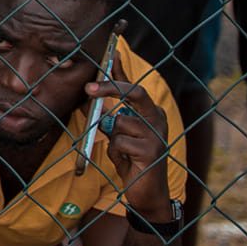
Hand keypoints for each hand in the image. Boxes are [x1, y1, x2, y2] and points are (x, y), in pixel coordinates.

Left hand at [89, 75, 172, 211]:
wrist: (146, 193)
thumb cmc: (131, 160)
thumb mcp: (117, 134)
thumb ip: (108, 116)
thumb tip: (88, 95)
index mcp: (150, 113)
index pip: (135, 86)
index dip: (122, 69)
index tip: (111, 53)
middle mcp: (158, 119)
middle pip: (135, 92)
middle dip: (111, 87)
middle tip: (89, 88)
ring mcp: (157, 134)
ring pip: (119, 123)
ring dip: (112, 138)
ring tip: (122, 152)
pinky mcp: (152, 151)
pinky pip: (120, 142)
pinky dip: (116, 152)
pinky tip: (128, 162)